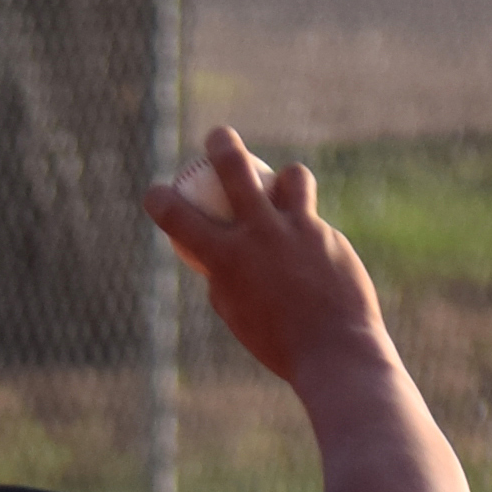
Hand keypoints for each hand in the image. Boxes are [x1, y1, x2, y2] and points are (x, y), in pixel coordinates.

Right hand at [143, 129, 385, 387]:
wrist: (335, 354)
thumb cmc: (277, 345)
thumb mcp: (237, 315)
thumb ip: (225, 278)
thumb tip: (219, 257)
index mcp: (225, 258)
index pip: (178, 216)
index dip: (159, 199)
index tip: (156, 194)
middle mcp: (259, 233)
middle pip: (235, 166)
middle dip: (221, 144)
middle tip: (218, 138)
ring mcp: (298, 230)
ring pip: (292, 177)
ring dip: (286, 178)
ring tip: (284, 190)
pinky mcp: (330, 237)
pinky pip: (315, 224)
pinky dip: (309, 237)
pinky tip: (316, 264)